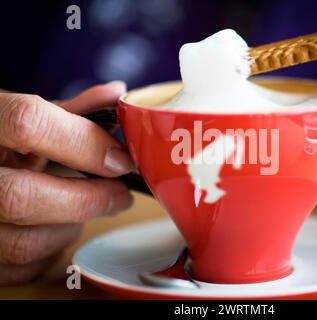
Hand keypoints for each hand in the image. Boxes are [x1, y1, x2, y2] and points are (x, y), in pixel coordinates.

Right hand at [0, 81, 133, 284]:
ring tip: (85, 207)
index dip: (83, 143)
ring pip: (24, 241)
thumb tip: (116, 94)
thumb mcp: (23, 117)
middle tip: (121, 195)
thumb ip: (68, 111)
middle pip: (22, 196)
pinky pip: (22, 267)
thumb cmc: (2, 140)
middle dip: (87, 199)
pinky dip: (53, 248)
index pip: (28, 123)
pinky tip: (59, 226)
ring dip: (71, 227)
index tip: (120, 160)